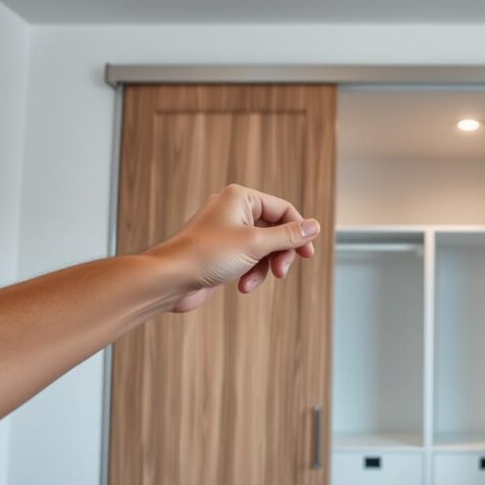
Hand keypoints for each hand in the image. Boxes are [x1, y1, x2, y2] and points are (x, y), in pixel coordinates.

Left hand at [147, 184, 320, 312]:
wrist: (170, 280)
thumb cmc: (205, 255)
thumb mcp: (256, 244)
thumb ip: (288, 236)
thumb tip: (314, 226)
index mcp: (241, 198)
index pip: (284, 210)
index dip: (299, 232)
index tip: (307, 254)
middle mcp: (234, 211)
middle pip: (276, 230)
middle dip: (279, 254)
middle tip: (282, 271)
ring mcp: (228, 232)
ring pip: (264, 249)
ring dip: (264, 268)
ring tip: (252, 281)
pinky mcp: (222, 252)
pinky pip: (250, 260)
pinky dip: (251, 273)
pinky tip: (243, 286)